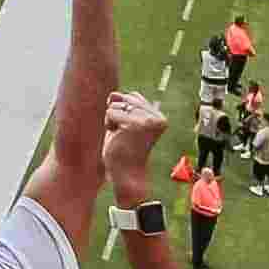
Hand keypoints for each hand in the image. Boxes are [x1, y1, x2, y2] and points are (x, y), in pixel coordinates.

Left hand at [99, 86, 169, 203]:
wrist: (126, 174)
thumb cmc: (125, 149)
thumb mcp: (124, 121)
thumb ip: (122, 104)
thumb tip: (113, 94)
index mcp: (159, 117)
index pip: (133, 97)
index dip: (124, 112)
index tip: (131, 132)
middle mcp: (157, 117)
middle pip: (124, 98)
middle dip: (118, 115)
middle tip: (125, 135)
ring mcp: (146, 120)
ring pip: (116, 104)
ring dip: (112, 121)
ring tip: (122, 137)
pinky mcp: (134, 124)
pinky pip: (110, 113)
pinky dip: (109, 125)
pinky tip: (118, 138)